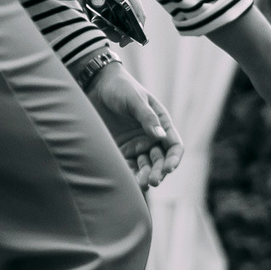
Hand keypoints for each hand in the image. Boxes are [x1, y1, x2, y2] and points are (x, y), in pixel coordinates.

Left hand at [89, 69, 183, 190]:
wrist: (96, 85)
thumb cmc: (120, 87)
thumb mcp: (134, 99)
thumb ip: (147, 117)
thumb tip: (160, 136)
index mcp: (161, 123)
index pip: (174, 145)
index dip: (174, 158)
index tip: (169, 168)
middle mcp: (151, 137)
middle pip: (160, 160)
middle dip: (159, 171)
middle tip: (153, 181)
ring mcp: (136, 144)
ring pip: (146, 166)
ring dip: (146, 175)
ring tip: (141, 184)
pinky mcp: (121, 150)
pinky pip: (129, 166)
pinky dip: (131, 174)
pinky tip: (129, 182)